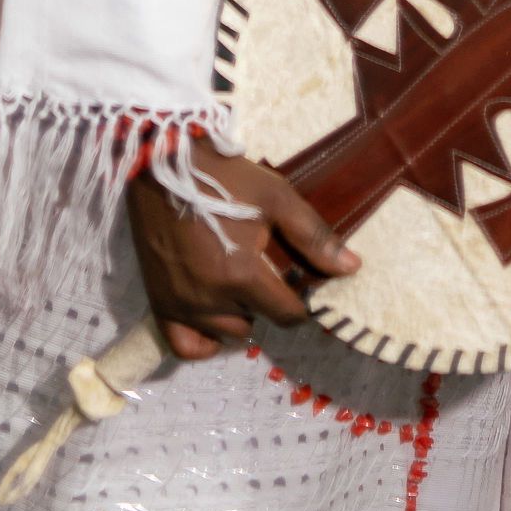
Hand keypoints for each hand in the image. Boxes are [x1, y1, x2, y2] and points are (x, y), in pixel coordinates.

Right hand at [126, 138, 357, 360]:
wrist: (165, 165)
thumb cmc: (226, 178)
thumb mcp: (276, 197)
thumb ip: (313, 236)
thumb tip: (352, 268)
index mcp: (242, 274)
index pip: (287, 314)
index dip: (301, 304)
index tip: (301, 286)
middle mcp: (211, 298)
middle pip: (256, 323)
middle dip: (269, 305)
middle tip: (268, 275)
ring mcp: (182, 304)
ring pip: (225, 334)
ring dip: (240, 317)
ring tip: (243, 286)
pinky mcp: (159, 303)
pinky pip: (185, 346)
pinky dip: (204, 341)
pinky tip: (216, 319)